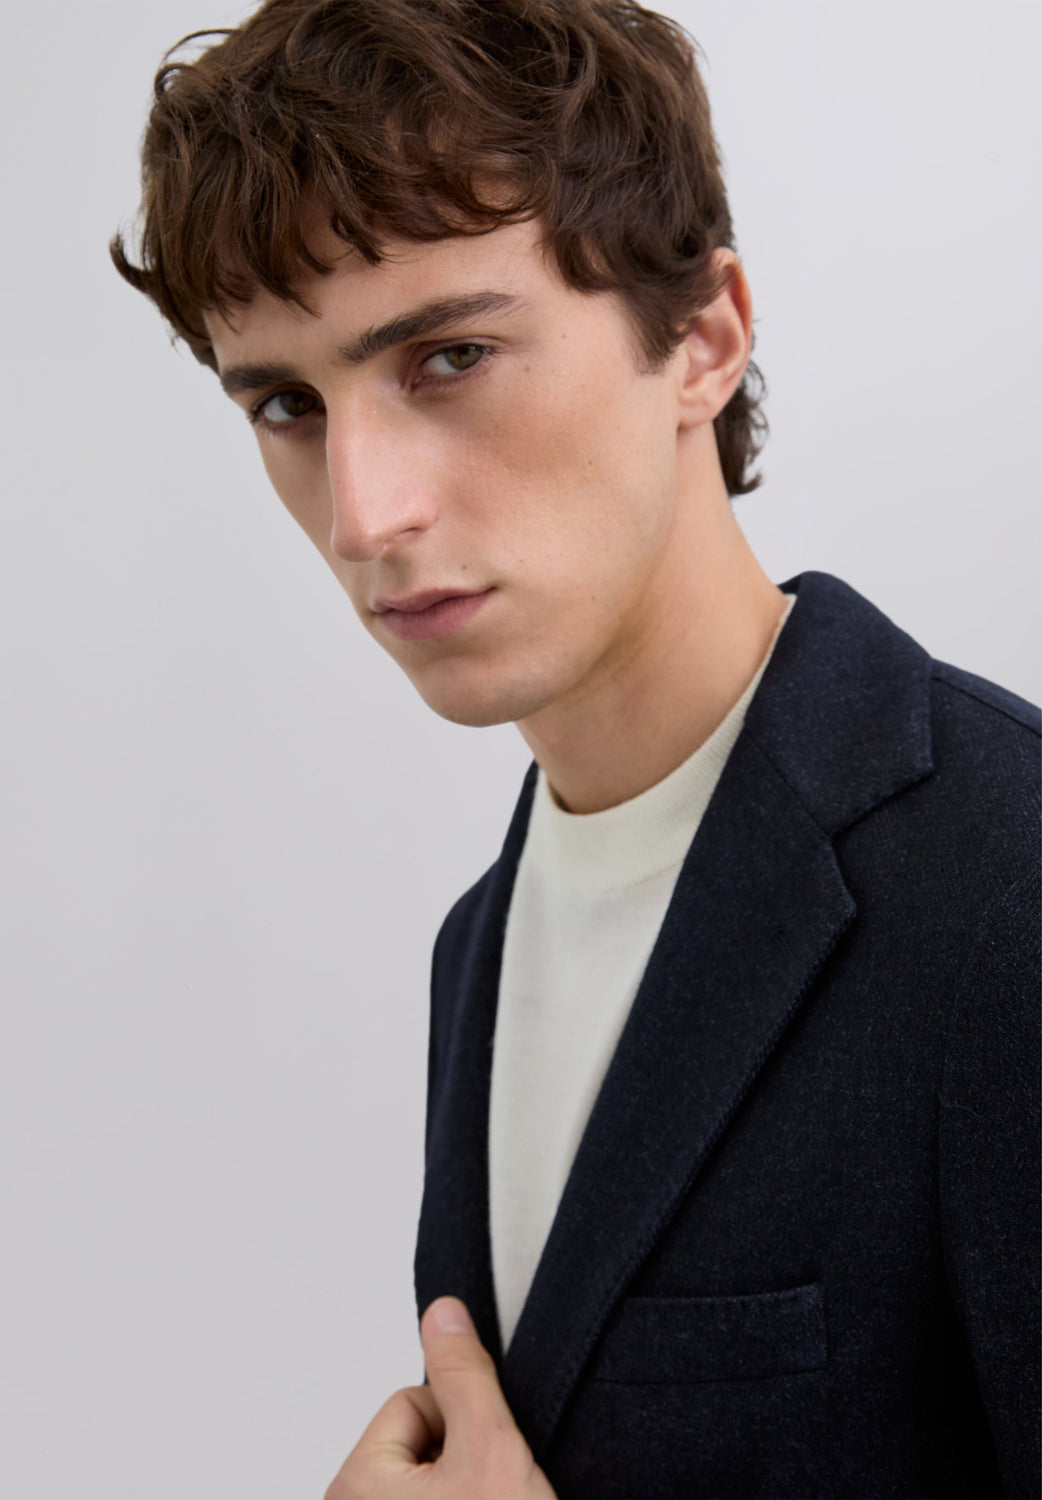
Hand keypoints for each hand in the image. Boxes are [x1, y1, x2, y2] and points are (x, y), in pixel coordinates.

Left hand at [325, 1296, 557, 1498]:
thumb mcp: (489, 1449)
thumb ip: (464, 1375)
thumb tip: (443, 1311)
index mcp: (355, 1485)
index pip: (411, 1403)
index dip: (461, 1423)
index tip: (483, 1462)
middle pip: (420, 1441)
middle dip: (464, 1459)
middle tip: (491, 1496)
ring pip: (433, 1479)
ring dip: (467, 1487)